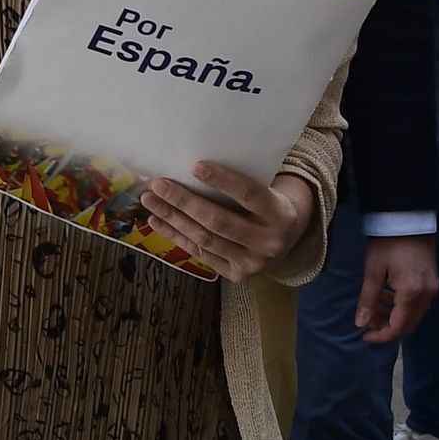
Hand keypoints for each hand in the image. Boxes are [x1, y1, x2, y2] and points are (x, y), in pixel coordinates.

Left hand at [141, 162, 313, 281]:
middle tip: (159, 184)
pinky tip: (157, 221)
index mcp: (280, 214)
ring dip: (173, 218)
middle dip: (184, 201)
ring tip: (151, 200)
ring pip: (205, 239)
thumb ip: (239, 182)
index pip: (249, 194)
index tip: (194, 165)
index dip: (222, 180)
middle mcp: (269, 242)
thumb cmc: (267, 203)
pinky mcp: (237, 275)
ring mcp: (253, 263)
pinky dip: (176, 236)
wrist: (287, 240)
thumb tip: (192, 163)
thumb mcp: (266, 189)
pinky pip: (201, 253)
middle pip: (219, 221)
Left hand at [354, 233, 438, 343]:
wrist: (407, 218)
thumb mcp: (373, 270)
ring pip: (414, 315)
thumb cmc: (386, 242)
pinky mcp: (433, 282)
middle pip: (408, 324)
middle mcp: (427, 296)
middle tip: (367, 320)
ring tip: (373, 306)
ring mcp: (433, 289)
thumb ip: (368, 299)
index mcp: (412, 294)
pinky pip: (419, 304)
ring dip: (394, 316)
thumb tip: (360, 324)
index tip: (364, 335)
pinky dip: (402, 306)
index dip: (381, 336)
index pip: (399, 327)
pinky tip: (387, 296)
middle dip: (387, 326)